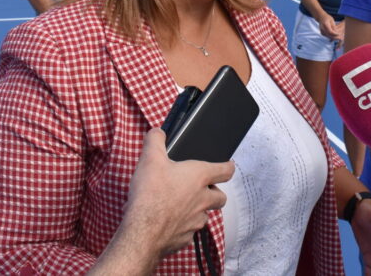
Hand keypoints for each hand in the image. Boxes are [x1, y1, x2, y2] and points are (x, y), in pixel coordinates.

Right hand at [120, 129, 234, 255]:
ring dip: (198, 210)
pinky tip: (168, 222)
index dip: (228, 166)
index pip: (226, 170)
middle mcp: (203, 199)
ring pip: (205, 215)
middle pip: (221, 197)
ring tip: (181, 205)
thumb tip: (157, 132)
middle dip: (215, 192)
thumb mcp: (149, 159)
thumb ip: (155, 140)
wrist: (142, 231)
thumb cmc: (150, 195)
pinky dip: (183, 226)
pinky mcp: (185, 238)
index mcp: (199, 177)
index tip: (227, 166)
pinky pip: (190, 231)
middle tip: (202, 188)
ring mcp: (196, 221)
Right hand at [318, 13, 342, 45]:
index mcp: (325, 24)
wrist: (321, 18)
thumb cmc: (327, 18)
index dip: (335, 34)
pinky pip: (328, 36)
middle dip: (336, 37)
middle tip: (341, 38)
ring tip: (340, 37)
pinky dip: (333, 37)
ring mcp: (322, 32)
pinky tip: (337, 36)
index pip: (330, 32)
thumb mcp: (332, 20)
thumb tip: (336, 32)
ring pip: (329, 37)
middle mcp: (322, 29)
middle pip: (330, 35)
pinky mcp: (323, 34)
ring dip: (335, 38)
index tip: (340, 34)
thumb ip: (333, 26)